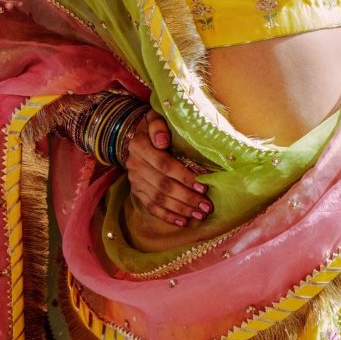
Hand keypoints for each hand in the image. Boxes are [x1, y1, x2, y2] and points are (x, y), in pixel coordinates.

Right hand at [123, 109, 212, 226]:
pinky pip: (151, 207)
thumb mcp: (154, 118)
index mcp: (140, 147)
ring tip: (200, 215)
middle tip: (206, 206)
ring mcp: (135, 181)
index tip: (203, 185)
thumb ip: (158, 126)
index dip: (184, 176)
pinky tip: (183, 221)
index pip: (164, 164)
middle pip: (163, 185)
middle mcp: (135, 166)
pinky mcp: (137, 191)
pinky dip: (167, 216)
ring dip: (181, 209)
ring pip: (159, 199)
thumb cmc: (152, 126)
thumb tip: (162, 141)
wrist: (133, 135)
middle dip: (187, 197)